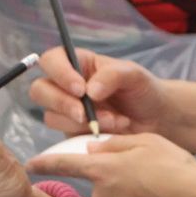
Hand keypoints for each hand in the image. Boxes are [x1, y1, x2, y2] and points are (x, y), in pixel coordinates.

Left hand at [27, 134, 195, 196]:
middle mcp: (102, 194)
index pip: (65, 163)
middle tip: (141, 174)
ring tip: (154, 189)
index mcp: (105, 168)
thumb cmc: (175, 166)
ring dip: (124, 193)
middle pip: (95, 182)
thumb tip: (91, 147)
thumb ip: (114, 143)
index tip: (29, 164)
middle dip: (111, 177)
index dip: (45, 162)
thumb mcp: (147, 141)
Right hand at [29, 47, 171, 135]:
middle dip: (61, 104)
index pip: (51, 60)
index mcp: (78, 63)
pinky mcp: (71, 133)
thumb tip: (89, 91)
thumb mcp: (134, 75)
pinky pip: (65, 136)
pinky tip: (112, 131)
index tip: (80, 89)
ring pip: (51, 117)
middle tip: (85, 114)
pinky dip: (87, 135)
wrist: (156, 119)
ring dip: (81, 122)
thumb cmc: (143, 90)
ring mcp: (67, 111)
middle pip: (40, 90)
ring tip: (114, 120)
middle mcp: (66, 86)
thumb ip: (112, 75)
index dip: (59, 73)